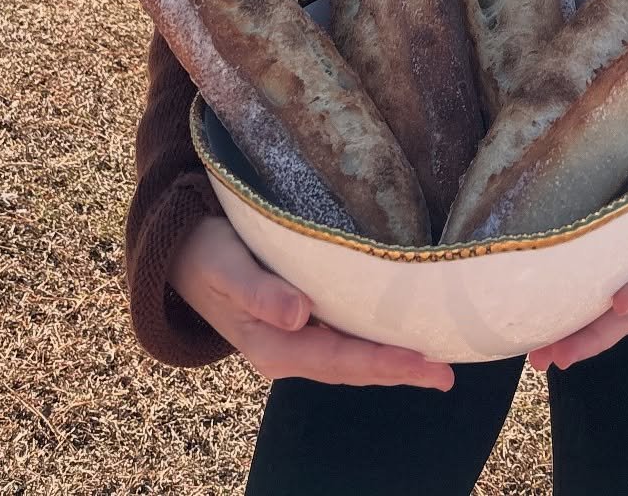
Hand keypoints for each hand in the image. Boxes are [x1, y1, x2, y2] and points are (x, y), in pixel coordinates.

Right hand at [170, 213, 454, 389]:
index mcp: (274, 346)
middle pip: (352, 366)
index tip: (423, 362)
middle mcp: (289, 349)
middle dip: (399, 369)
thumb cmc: (206, 255)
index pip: (340, 359)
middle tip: (447, 374)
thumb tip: (299, 314)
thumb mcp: (226, 269)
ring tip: (434, 362)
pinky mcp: (298, 320)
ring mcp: (294, 338)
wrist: (180, 254)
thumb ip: (260, 293)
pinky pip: (343, 336)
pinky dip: (372, 339)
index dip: (383, 361)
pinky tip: (395, 334)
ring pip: (351, 355)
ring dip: (391, 359)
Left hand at [527, 139, 627, 374]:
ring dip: (571, 337)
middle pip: (627, 314)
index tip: (619, 301)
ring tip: (538, 359)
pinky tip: (533, 330)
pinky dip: (561, 314)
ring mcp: (627, 274)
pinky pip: (583, 294)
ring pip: (601, 314)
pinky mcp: (603, 267)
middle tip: (561, 355)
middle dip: (595, 337)